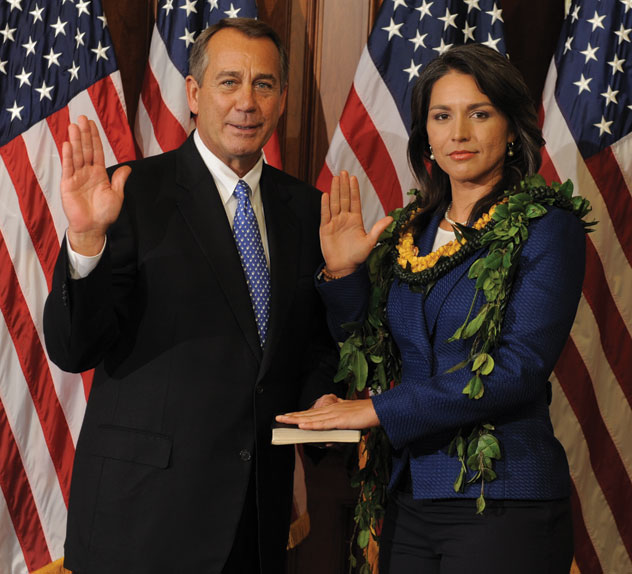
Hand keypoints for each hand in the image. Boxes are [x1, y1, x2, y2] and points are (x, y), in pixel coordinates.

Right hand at [61, 115, 130, 254]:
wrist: (93, 227)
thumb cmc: (105, 213)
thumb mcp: (117, 195)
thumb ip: (120, 180)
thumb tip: (128, 167)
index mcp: (99, 173)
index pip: (96, 151)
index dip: (94, 138)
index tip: (92, 123)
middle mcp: (87, 172)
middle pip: (85, 149)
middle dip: (84, 134)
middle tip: (81, 117)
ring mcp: (76, 177)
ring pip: (76, 155)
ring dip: (75, 140)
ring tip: (73, 125)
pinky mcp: (68, 184)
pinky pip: (68, 167)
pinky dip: (68, 156)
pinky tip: (67, 144)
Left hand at [276, 398, 379, 429]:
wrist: (378, 410)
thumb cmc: (364, 413)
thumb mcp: (348, 415)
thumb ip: (338, 420)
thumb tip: (330, 430)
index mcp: (332, 408)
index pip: (311, 412)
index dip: (298, 414)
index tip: (287, 416)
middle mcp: (330, 409)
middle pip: (308, 414)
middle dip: (292, 416)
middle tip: (278, 418)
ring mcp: (334, 414)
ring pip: (312, 418)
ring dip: (297, 420)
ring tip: (284, 420)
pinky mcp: (340, 420)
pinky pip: (323, 424)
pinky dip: (311, 425)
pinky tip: (302, 426)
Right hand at [320, 171, 392, 276]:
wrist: (343, 267)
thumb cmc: (357, 256)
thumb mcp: (370, 242)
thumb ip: (378, 229)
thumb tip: (391, 219)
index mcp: (355, 220)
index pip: (354, 201)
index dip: (354, 189)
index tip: (354, 178)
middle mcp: (344, 219)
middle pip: (343, 199)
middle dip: (343, 185)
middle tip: (343, 172)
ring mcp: (334, 222)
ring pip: (334, 203)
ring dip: (335, 191)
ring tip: (335, 178)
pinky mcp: (325, 228)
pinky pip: (325, 214)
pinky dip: (325, 205)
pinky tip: (325, 194)